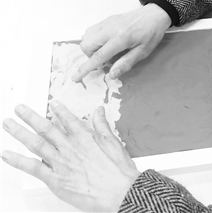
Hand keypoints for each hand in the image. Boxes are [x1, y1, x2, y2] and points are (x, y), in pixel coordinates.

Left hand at [2, 103, 139, 211]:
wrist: (118, 190)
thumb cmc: (117, 170)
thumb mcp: (113, 141)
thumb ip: (102, 124)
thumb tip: (99, 111)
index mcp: (84, 135)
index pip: (67, 118)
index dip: (58, 109)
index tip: (52, 103)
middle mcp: (69, 146)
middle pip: (45, 128)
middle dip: (30, 117)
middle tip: (19, 109)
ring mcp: (60, 162)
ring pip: (35, 143)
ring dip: (19, 132)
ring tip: (8, 124)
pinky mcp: (55, 179)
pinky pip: (32, 168)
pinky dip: (18, 160)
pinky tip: (7, 154)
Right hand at [72, 4, 171, 81]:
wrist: (154, 14)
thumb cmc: (151, 34)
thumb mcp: (143, 52)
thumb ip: (126, 63)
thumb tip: (111, 75)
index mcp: (120, 39)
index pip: (98, 56)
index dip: (85, 69)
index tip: (75, 78)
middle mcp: (110, 29)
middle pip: (86, 45)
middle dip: (91, 56)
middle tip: (106, 59)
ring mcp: (107, 22)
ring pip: (86, 37)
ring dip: (92, 47)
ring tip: (107, 50)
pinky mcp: (107, 19)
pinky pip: (91, 30)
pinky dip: (94, 39)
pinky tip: (106, 42)